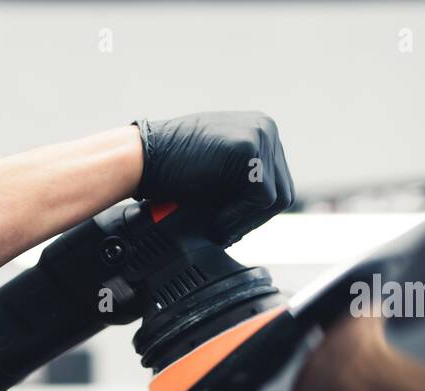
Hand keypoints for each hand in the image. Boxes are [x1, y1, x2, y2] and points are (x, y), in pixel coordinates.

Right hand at [131, 111, 293, 244]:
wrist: (141, 159)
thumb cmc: (170, 170)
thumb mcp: (216, 173)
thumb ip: (241, 183)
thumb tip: (260, 216)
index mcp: (258, 131)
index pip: (276, 183)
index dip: (254, 213)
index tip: (229, 225)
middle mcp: (265, 128)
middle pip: (283, 191)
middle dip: (253, 218)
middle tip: (223, 230)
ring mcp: (260, 135)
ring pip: (277, 196)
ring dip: (247, 219)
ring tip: (218, 225)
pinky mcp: (251, 148)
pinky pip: (263, 197)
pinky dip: (240, 216)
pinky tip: (216, 219)